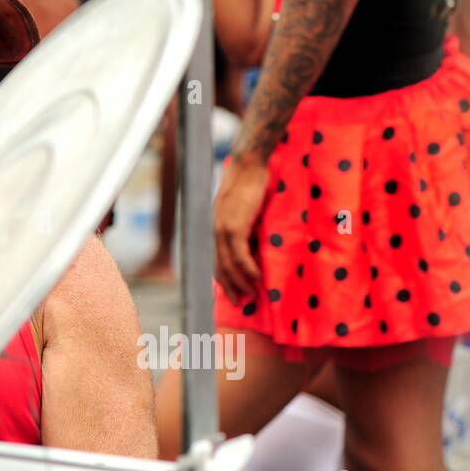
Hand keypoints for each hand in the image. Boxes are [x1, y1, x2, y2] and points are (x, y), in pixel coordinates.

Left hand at [214, 151, 267, 303]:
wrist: (248, 168)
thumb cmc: (249, 189)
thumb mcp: (243, 215)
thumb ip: (244, 232)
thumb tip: (253, 253)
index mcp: (213, 229)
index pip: (214, 261)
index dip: (222, 280)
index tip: (231, 295)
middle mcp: (212, 231)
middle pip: (218, 267)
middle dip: (230, 287)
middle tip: (242, 303)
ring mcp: (221, 229)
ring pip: (228, 265)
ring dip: (241, 282)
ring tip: (253, 295)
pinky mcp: (233, 226)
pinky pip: (239, 255)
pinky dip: (248, 269)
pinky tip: (257, 278)